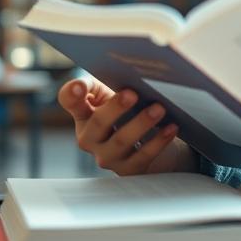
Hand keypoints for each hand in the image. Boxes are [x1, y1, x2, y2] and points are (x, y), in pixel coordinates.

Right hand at [57, 78, 194, 174]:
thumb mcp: (111, 94)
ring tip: (159, 108)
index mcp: (83, 113)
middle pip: (98, 123)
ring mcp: (107, 156)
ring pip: (121, 142)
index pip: (69, 101)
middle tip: (133, 93)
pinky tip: (171, 127)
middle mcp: (89, 138)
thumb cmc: (124, 111)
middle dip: (115, 108)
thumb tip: (120, 70)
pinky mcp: (127, 170)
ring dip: (141, 123)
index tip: (78, 86)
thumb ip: (109, 81)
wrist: (143, 142)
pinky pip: (143, 157)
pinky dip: (158, 141)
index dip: (71, 94)